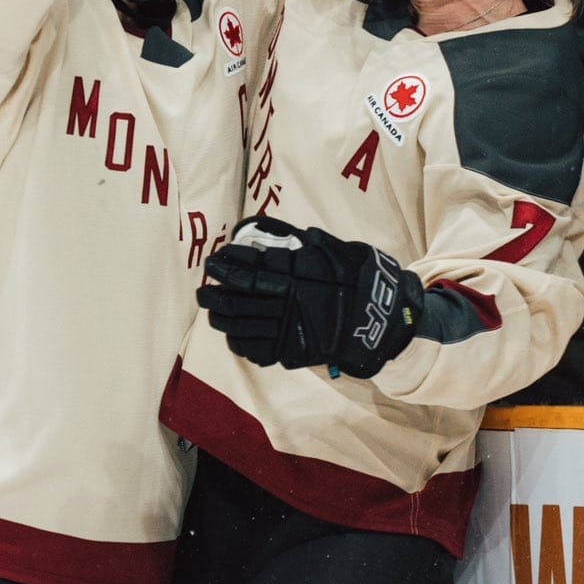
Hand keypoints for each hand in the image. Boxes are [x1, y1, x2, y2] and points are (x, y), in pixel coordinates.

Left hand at [198, 215, 423, 376]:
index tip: (214, 260)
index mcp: (296, 279)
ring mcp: (287, 332)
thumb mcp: (337, 252)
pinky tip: (231, 333)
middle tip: (204, 287)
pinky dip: (238, 342)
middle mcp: (287, 306)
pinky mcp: (291, 353)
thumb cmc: (360, 282)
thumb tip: (280, 230)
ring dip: (221, 317)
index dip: (228, 266)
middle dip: (215, 292)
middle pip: (237, 300)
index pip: (249, 271)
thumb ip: (307, 243)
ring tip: (212, 309)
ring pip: (241, 326)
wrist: (379, 322)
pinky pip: (254, 350)